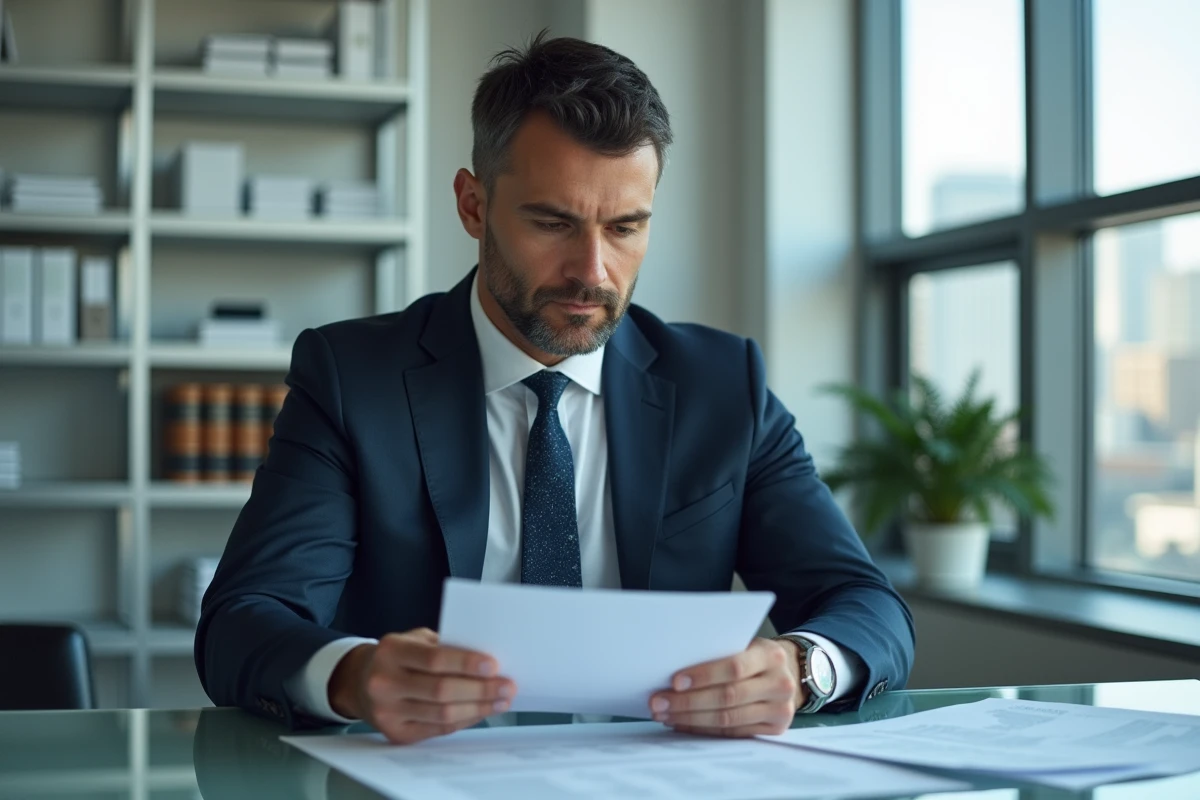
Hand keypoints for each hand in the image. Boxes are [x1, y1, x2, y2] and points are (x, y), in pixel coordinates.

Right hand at [328, 627, 516, 744]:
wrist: (360, 682)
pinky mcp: (395, 733)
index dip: (466, 663)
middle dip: (480, 689)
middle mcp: (384, 682)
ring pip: (442, 714)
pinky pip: (438, 730)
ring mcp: (387, 712)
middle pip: (441, 690)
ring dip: (478, 708)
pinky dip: (464, 720)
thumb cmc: (399, 656)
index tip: (494, 665)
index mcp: (391, 651)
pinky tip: (480, 711)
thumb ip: (445, 646)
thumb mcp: (415, 640)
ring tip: (501, 701)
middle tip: (507, 686)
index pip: (434, 659)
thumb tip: (488, 662)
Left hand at [648, 637, 804, 736]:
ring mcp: (780, 710)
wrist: (789, 673)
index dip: (703, 675)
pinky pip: (732, 733)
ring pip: (728, 718)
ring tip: (665, 714)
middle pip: (728, 696)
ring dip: (690, 718)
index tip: (675, 681)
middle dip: (688, 702)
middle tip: (659, 702)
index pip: (733, 667)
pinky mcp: (774, 729)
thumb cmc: (755, 656)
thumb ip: (719, 652)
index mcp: (771, 656)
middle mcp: (779, 684)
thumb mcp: (745, 645)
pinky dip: (703, 729)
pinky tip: (683, 723)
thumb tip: (672, 669)